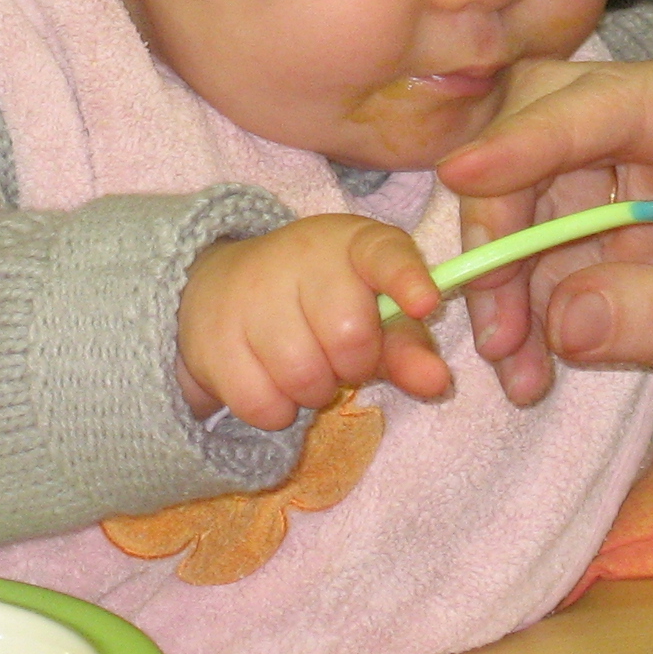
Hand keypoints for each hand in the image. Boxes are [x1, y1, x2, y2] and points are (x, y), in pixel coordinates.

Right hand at [177, 215, 450, 429]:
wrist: (221, 287)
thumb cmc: (320, 303)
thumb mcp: (372, 313)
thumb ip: (408, 348)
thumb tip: (440, 382)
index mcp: (354, 243)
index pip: (386, 254)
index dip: (407, 280)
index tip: (425, 303)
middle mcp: (301, 255)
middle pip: (349, 337)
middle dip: (353, 364)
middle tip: (337, 353)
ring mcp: (250, 291)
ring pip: (303, 377)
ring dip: (313, 391)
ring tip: (304, 364)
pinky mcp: (212, 336)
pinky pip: (261, 403)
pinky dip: (276, 410)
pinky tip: (270, 380)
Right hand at [438, 57, 652, 503]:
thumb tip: (558, 314)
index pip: (618, 101)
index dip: (533, 138)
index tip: (461, 182)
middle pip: (560, 139)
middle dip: (509, 211)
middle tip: (485, 301)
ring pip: (550, 215)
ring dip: (515, 281)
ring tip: (509, 363)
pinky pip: (571, 282)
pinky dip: (539, 323)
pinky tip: (532, 377)